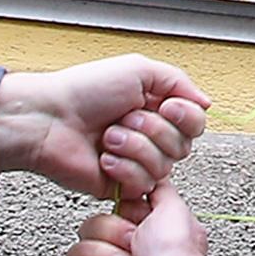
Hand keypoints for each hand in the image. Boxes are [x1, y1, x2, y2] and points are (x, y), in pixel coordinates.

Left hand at [0, 56, 208, 211]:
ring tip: (108, 138)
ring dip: (135, 148)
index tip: (168, 106)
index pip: (195, 122)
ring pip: (165, 166)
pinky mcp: (120, 185)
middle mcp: (149, 136)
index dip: (187, 116)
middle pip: (184, 145)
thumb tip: (206, 103)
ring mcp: (136, 162)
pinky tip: (104, 159)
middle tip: (124, 118)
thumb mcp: (138, 70)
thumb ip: (178, 82)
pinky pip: (143, 184)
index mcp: (156, 108)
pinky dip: (124, 169)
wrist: (48, 120)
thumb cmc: (85, 91)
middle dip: (154, 130)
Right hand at [66, 187, 216, 255]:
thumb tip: (145, 179)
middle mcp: (118, 255)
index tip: (136, 226)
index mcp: (135, 235)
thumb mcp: (172, 208)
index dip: (118, 218)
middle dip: (111, 238)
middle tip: (134, 251)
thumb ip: (158, 188)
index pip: (103, 213)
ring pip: (76, 254)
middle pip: (86, 230)